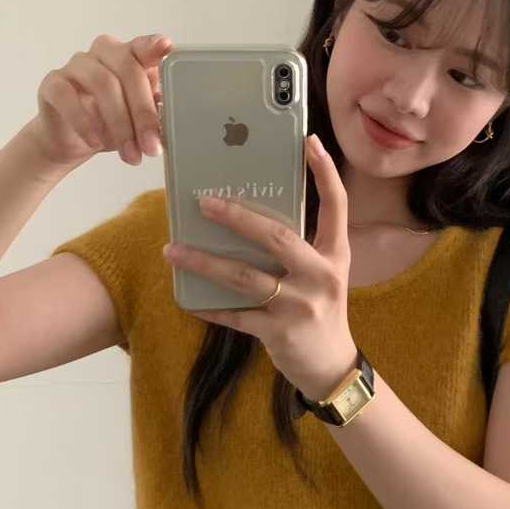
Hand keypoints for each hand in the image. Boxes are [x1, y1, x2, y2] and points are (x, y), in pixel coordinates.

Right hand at [28, 33, 171, 169]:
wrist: (72, 141)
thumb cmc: (111, 124)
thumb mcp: (139, 120)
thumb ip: (154, 110)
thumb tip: (172, 118)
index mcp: (129, 56)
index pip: (143, 47)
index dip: (153, 46)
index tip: (166, 47)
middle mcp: (103, 54)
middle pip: (127, 69)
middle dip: (143, 112)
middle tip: (151, 146)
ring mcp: (76, 66)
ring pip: (102, 83)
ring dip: (120, 124)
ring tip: (130, 154)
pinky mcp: (53, 83)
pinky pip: (68, 97)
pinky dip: (85, 122)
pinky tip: (96, 142)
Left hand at [163, 136, 358, 401]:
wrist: (331, 367)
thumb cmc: (320, 311)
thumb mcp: (324, 275)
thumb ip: (300, 248)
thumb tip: (247, 218)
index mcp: (336, 255)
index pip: (336, 206)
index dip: (325, 172)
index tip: (309, 141)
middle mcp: (322, 276)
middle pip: (276, 236)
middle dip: (236, 217)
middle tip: (203, 202)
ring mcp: (300, 305)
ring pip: (245, 276)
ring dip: (205, 262)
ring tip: (173, 250)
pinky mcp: (279, 332)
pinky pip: (235, 315)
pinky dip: (209, 306)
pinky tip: (187, 298)